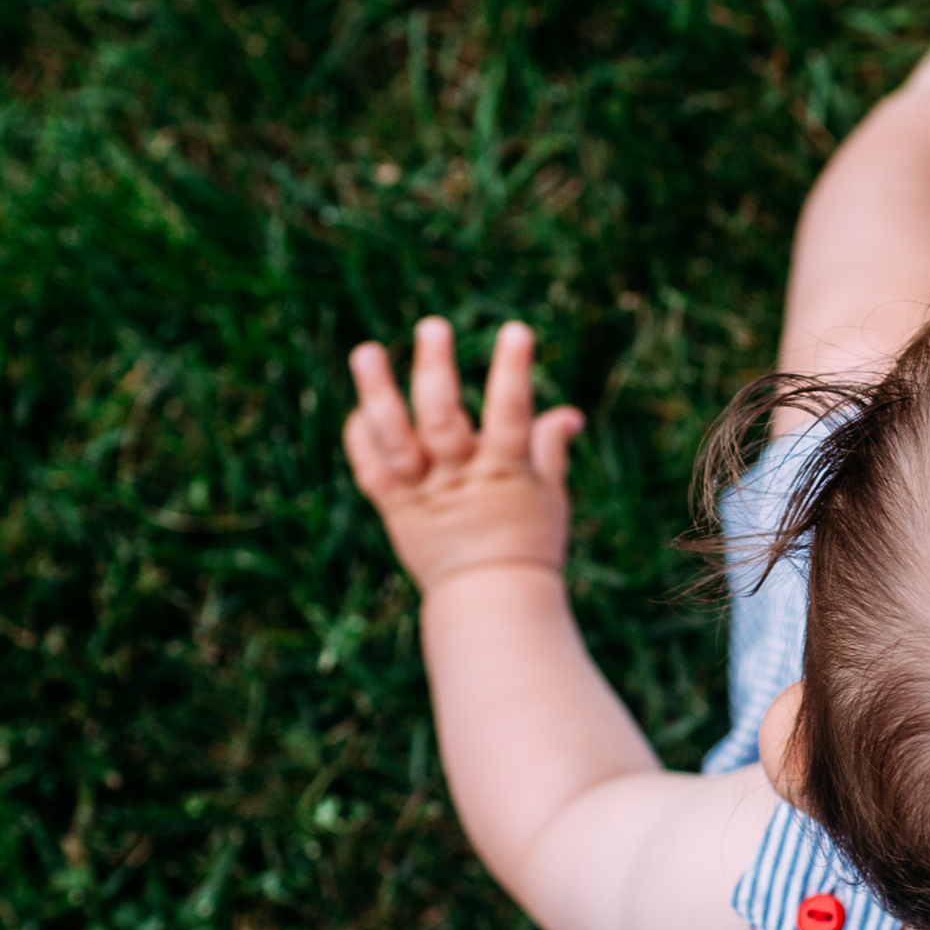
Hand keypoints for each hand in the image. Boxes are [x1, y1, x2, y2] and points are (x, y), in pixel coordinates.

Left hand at [343, 318, 585, 592]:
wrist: (491, 604)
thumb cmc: (528, 545)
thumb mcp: (550, 497)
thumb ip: (550, 450)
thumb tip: (568, 412)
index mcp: (504, 474)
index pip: (512, 415)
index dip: (512, 372)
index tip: (516, 331)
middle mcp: (460, 480)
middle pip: (443, 421)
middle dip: (436, 371)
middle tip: (432, 326)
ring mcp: (424, 495)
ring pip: (396, 441)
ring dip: (378, 394)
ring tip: (366, 350)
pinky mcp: (398, 510)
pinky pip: (373, 471)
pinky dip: (363, 440)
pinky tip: (361, 409)